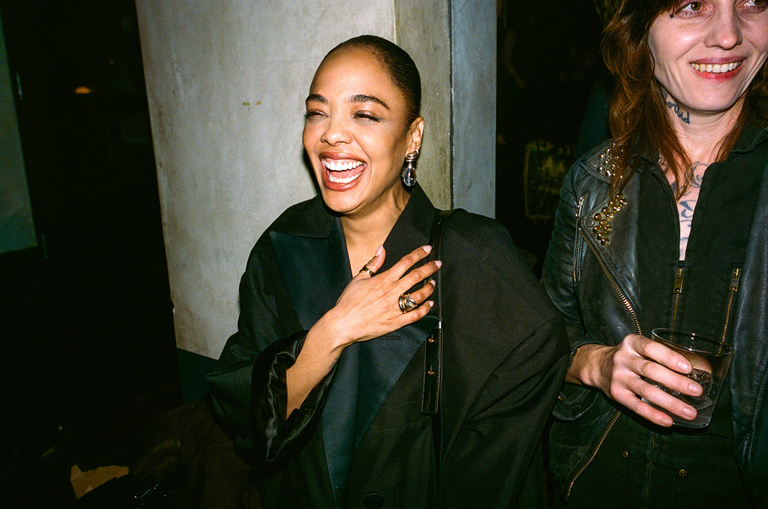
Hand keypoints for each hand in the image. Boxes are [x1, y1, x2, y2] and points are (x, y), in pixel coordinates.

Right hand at [316, 245, 440, 347]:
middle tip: (437, 264)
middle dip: (430, 268)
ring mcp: (396, 307)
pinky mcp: (396, 322)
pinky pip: (415, 315)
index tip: (427, 250)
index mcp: (384, 279)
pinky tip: (429, 305)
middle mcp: (392, 292)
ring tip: (432, 284)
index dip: (419, 254)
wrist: (343, 324)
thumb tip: (381, 249)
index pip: (406, 262)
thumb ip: (373, 263)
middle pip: (417, 276)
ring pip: (419, 295)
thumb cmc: (349, 302)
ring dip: (428, 288)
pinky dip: (425, 309)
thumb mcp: (358, 278)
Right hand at [575, 334, 702, 426]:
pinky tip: (668, 421)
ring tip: (689, 412)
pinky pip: (636, 407)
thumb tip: (700, 367)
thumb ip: (661, 354)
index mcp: (631, 343)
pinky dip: (653, 415)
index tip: (688, 367)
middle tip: (696, 391)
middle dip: (675, 381)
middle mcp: (622, 359)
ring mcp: (618, 377)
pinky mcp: (616, 394)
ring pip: (645, 391)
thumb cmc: (629, 356)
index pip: (650, 348)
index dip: (669, 357)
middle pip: (650, 371)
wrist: (597, 365)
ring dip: (670, 402)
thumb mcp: (639, 347)